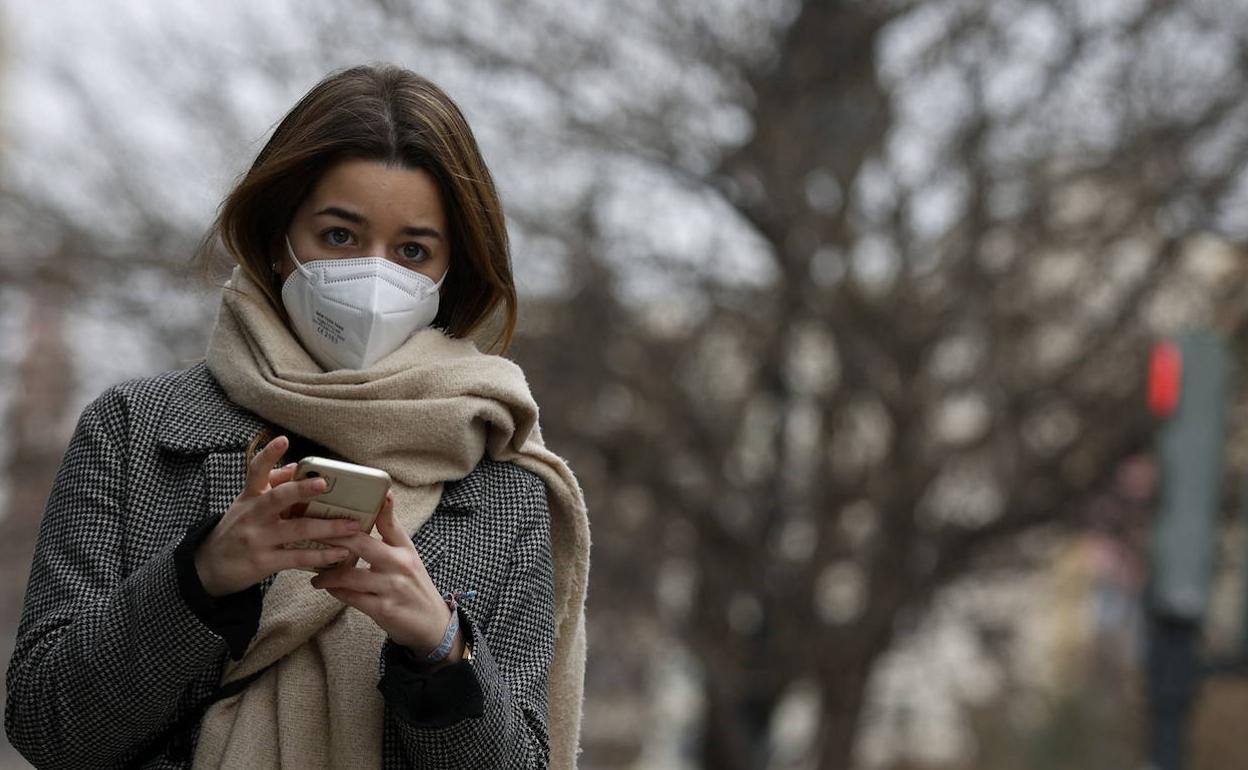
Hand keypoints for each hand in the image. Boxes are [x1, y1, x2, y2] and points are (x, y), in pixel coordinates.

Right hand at [193, 435, 362, 596]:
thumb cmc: (236, 530)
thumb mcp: (247, 504)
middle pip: (278, 498)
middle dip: (301, 490)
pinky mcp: (264, 562)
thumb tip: (296, 467)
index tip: (283, 439)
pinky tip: (341, 553)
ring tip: (353, 526)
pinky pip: (298, 557)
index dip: (269, 454)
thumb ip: (271, 484)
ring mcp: (258, 539)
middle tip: (323, 483)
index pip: (256, 470)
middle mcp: (253, 515)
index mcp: (250, 496)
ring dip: (329, 528)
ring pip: (297, 529)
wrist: (209, 567)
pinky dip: (322, 555)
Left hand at [309, 490, 462, 664]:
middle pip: (361, 543)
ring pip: (349, 574)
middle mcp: (400, 564)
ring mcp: (391, 587)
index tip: (351, 498)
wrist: (433, 624)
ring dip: (327, 574)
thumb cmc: (414, 587)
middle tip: (311, 535)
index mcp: (405, 549)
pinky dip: (335, 591)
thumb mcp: (409, 558)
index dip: (375, 507)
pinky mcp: (383, 608)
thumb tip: (376, 508)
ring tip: (315, 574)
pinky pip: (351, 597)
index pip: (389, 522)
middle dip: (332, 537)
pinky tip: (326, 587)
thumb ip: (392, 536)